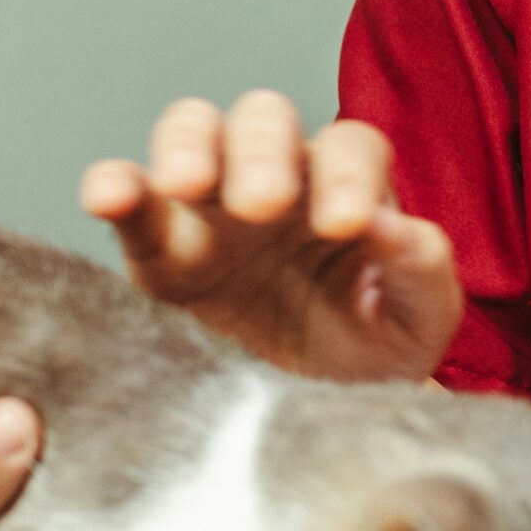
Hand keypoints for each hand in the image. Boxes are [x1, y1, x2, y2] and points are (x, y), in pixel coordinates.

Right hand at [80, 92, 462, 381]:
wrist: (317, 411)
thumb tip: (394, 226)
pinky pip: (132, 200)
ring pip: (193, 130)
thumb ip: (422, 270)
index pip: (350, 148)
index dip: (348, 175)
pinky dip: (115, 185)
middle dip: (263, 151)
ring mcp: (212, 204)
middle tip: (262, 204)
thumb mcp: (419, 321)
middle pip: (265, 119)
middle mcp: (281, 175)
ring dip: (189, 147)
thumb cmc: (374, 348)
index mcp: (349, 185)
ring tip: (186, 184)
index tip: (345, 225)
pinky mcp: (158, 246)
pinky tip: (109, 194)